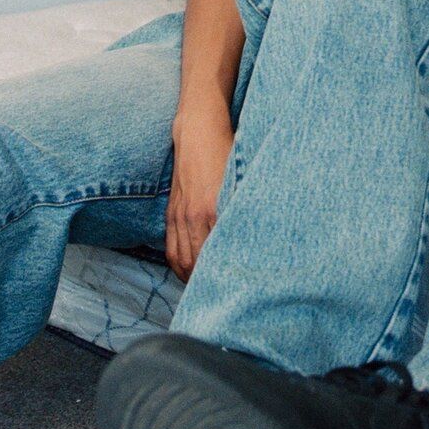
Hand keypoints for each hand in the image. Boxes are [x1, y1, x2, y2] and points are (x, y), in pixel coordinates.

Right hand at [167, 101, 234, 280]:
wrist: (199, 132)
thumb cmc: (228, 154)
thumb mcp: (242, 181)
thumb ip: (245, 208)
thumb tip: (258, 236)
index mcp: (213, 210)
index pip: (216, 254)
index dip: (224, 274)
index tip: (235, 288)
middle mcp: (194, 216)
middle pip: (196, 263)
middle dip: (206, 284)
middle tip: (221, 296)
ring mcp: (180, 215)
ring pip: (181, 259)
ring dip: (190, 278)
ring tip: (204, 289)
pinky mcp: (172, 211)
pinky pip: (170, 246)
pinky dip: (178, 264)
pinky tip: (188, 272)